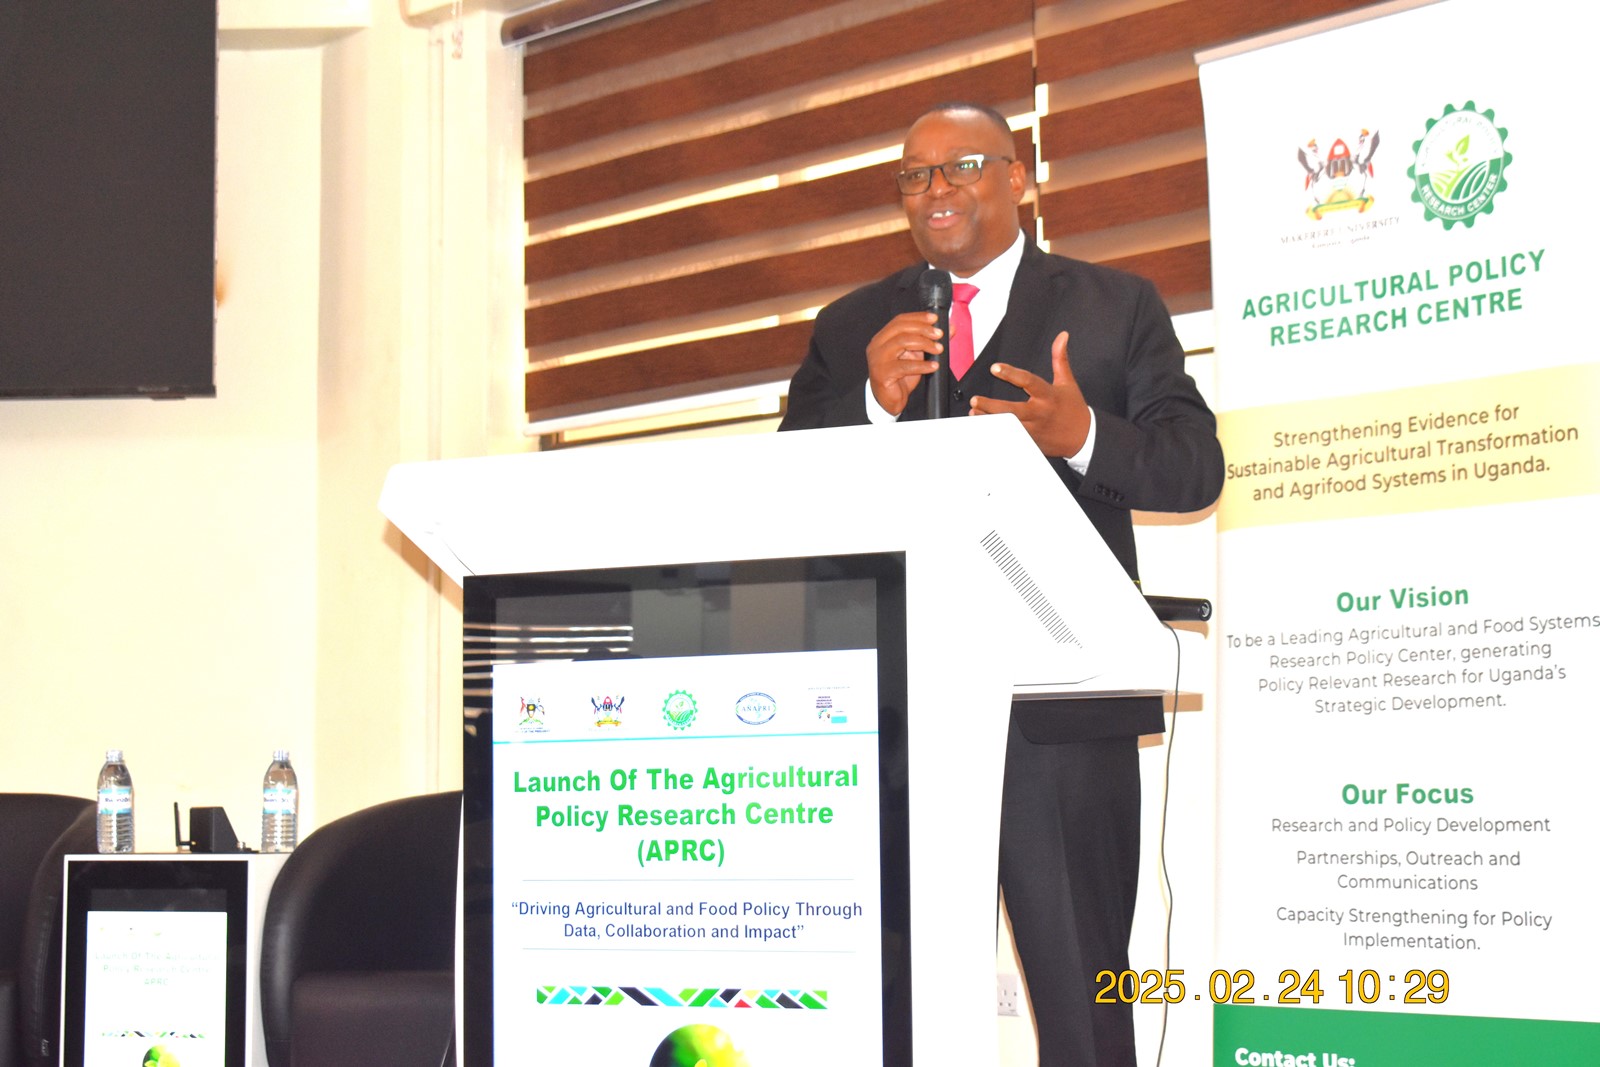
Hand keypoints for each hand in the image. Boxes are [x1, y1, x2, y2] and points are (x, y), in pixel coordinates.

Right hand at [865, 311, 941, 416]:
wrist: (890, 399)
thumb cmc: (900, 377)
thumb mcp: (917, 355)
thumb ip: (930, 340)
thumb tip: (949, 329)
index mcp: (883, 338)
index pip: (900, 320)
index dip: (918, 317)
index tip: (934, 319)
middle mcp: (877, 346)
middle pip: (901, 328)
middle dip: (923, 329)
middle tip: (939, 334)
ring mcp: (878, 359)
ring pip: (902, 342)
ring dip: (925, 344)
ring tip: (938, 350)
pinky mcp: (883, 373)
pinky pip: (905, 366)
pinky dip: (922, 365)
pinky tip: (933, 366)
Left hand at [969, 330, 1090, 456]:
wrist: (1085, 439)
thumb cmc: (1074, 409)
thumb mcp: (1067, 382)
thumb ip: (1060, 359)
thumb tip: (1062, 336)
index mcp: (1049, 395)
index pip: (1028, 382)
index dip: (1011, 374)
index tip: (995, 367)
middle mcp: (1040, 413)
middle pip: (1013, 410)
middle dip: (992, 406)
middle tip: (975, 399)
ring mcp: (1035, 430)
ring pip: (1008, 427)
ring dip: (989, 420)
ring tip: (973, 413)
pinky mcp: (1031, 442)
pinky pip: (1010, 438)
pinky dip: (996, 433)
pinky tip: (983, 427)